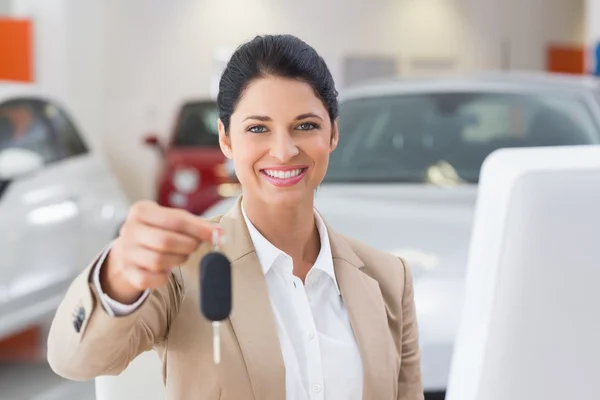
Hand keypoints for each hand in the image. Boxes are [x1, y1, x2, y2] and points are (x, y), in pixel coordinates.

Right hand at [101, 200, 216, 303]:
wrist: (127, 251)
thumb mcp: (170, 220)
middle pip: (166, 241)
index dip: (200, 229)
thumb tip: (219, 233)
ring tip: (181, 255)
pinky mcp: (128, 273)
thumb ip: (193, 224)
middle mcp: (129, 230)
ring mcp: (126, 252)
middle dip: (188, 246)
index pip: (176, 220)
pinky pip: (152, 279)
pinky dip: (164, 277)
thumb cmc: (157, 232)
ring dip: (178, 260)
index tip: (218, 235)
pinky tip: (166, 270)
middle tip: (194, 246)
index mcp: (141, 211)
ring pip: (159, 261)